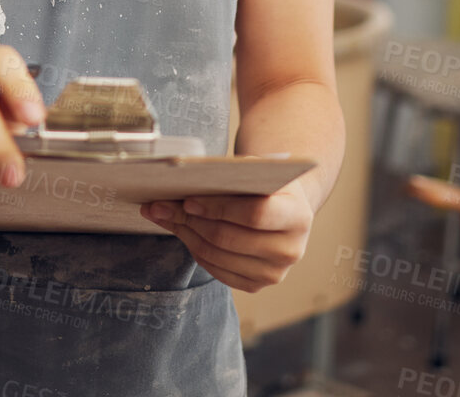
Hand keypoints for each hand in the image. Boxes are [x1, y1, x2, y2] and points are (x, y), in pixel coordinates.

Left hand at [140, 175, 313, 291]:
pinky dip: (194, 249)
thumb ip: (227, 176)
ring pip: (217, 256)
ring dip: (186, 233)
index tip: (188, 199)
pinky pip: (216, 270)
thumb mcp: (255, 173)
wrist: (283, 208)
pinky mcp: (256, 285)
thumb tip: (181, 180)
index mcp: (297, 216)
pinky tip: (182, 231)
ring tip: (164, 214)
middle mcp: (290, 250)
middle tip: (162, 205)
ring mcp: (274, 273)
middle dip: (191, 220)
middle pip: (230, 239)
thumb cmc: (265, 185)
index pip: (255, 214)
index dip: (219, 208)